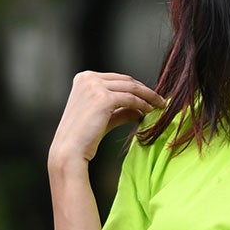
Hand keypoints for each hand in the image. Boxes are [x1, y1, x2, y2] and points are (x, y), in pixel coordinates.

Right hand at [48, 71, 166, 169]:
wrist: (69, 151)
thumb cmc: (83, 138)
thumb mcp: (103, 118)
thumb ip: (120, 110)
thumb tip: (140, 110)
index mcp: (84, 78)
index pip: (117, 78)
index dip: (135, 87)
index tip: (148, 96)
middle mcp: (88, 78)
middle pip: (125, 80)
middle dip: (144, 90)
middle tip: (159, 100)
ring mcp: (95, 86)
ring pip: (131, 87)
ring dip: (148, 96)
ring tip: (160, 106)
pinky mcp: (103, 98)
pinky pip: (131, 99)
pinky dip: (143, 105)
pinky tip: (151, 112)